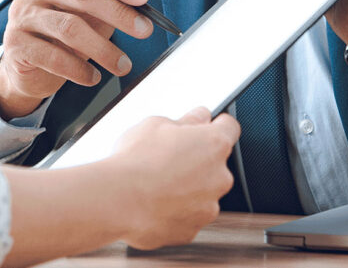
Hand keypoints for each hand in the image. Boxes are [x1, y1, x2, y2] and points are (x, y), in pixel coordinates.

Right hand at [0, 0, 153, 117]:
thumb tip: (140, 12)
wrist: (26, 65)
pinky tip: (93, 77)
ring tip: (122, 64)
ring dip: (103, 49)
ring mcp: (20, 14)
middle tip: (144, 30)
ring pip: (70, 27)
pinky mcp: (14, 44)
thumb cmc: (61, 33)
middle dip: (118, 12)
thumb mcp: (87, 14)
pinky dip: (79, 69)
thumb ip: (109, 6)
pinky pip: (53, 57)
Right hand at [108, 108, 239, 248]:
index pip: (229, 128)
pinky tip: (153, 202)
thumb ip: (186, 120)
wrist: (117, 200)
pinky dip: (174, 211)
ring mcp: (208, 207)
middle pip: (215, 164)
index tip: (207, 126)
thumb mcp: (156, 124)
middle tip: (167, 157)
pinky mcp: (191, 230)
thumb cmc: (135, 160)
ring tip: (155, 183)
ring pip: (201, 193)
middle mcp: (219, 177)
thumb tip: (198, 117)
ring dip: (186, 188)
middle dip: (196, 161)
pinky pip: (187, 216)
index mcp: (214, 144)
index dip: (217, 125)